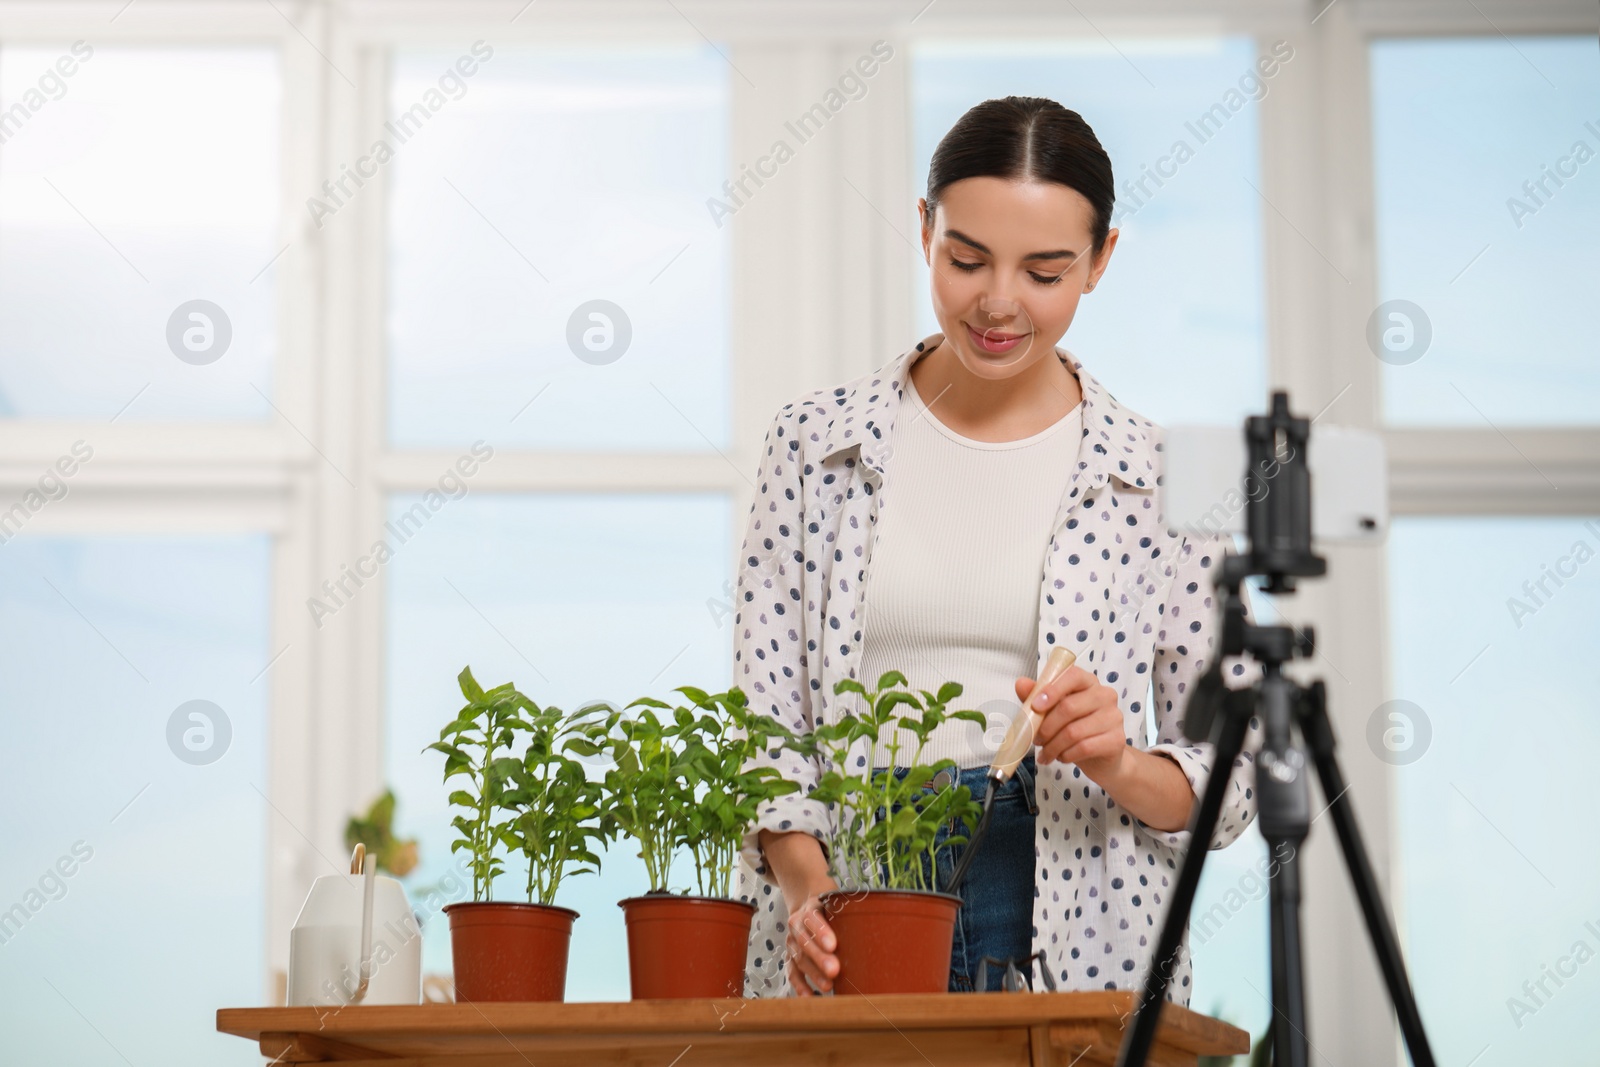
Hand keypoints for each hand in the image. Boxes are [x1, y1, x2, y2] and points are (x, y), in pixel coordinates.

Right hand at [785, 883, 839, 995]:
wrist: (807, 909)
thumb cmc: (831, 911)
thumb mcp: (837, 906)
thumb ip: (849, 917)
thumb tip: (879, 932)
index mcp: (810, 909)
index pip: (812, 918)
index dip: (821, 931)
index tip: (833, 945)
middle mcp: (796, 925)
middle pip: (805, 941)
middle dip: (819, 957)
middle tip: (834, 969)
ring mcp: (791, 942)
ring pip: (799, 958)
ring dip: (813, 973)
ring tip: (828, 986)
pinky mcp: (789, 957)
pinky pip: (792, 973)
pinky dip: (799, 985)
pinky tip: (809, 996)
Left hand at [1015, 666, 1126, 784]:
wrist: (1101, 758)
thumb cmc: (1076, 729)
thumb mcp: (1054, 712)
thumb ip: (1037, 697)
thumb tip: (1021, 683)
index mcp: (1088, 682)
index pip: (1072, 676)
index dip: (1052, 690)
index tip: (1035, 706)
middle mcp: (1104, 695)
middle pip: (1069, 707)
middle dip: (1046, 727)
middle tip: (1036, 739)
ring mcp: (1113, 717)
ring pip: (1074, 731)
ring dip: (1053, 745)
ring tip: (1046, 753)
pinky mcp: (1116, 740)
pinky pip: (1084, 747)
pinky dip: (1066, 755)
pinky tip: (1061, 757)